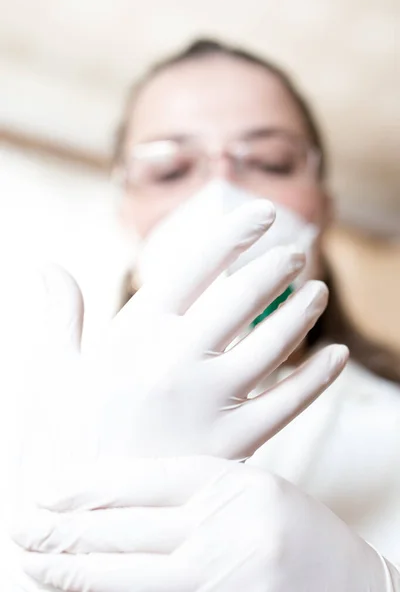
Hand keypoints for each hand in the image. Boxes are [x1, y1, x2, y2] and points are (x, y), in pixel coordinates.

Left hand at [13, 456, 399, 590]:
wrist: (354, 585)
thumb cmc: (297, 529)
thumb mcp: (249, 487)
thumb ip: (192, 487)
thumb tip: (116, 493)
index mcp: (227, 484)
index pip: (138, 481)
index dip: (84, 486)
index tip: (44, 488)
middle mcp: (219, 532)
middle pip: (120, 530)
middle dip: (61, 529)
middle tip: (18, 524)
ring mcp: (217, 581)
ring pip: (121, 576)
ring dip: (69, 570)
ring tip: (31, 560)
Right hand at [23, 199, 347, 465]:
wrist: (87, 519)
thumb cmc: (70, 438)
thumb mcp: (54, 373)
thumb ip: (60, 316)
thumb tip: (47, 266)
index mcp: (134, 337)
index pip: (194, 267)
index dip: (234, 234)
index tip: (262, 213)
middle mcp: (175, 362)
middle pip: (242, 298)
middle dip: (276, 267)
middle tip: (297, 253)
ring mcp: (208, 404)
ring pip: (273, 343)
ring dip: (302, 312)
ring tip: (318, 291)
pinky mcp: (233, 446)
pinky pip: (288, 404)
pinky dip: (317, 377)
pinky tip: (336, 356)